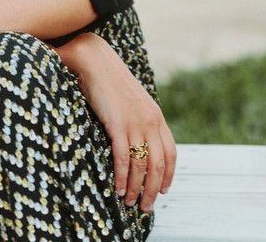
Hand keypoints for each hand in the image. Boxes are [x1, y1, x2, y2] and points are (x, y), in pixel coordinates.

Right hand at [55, 32, 175, 212]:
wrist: (95, 60)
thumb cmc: (109, 80)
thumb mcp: (132, 100)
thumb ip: (139, 119)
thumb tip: (138, 141)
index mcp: (156, 115)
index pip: (171, 153)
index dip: (168, 175)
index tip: (163, 191)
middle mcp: (151, 120)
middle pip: (159, 164)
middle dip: (153, 190)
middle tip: (146, 207)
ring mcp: (135, 122)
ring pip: (143, 165)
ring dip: (138, 189)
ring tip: (131, 203)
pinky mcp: (117, 124)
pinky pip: (124, 159)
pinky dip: (123, 178)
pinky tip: (119, 189)